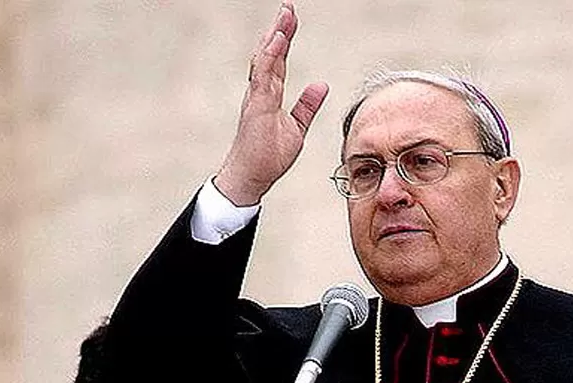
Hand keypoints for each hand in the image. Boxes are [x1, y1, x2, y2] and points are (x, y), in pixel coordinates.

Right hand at [216, 0, 328, 205]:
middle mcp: (261, 91)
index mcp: (270, 94)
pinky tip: (277, 41)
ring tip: (285, 17)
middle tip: (287, 8)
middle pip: (270, 54)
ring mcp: (257, 98)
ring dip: (275, 37)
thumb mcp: (297, 127)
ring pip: (266, 60)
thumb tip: (320, 86)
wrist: (252, 176)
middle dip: (279, 30)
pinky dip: (270, 57)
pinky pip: (263, 77)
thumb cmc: (268, 155)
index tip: (291, 19)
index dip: (285, 39)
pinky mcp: (256, 107)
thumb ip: (307, 105)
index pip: (280, 60)